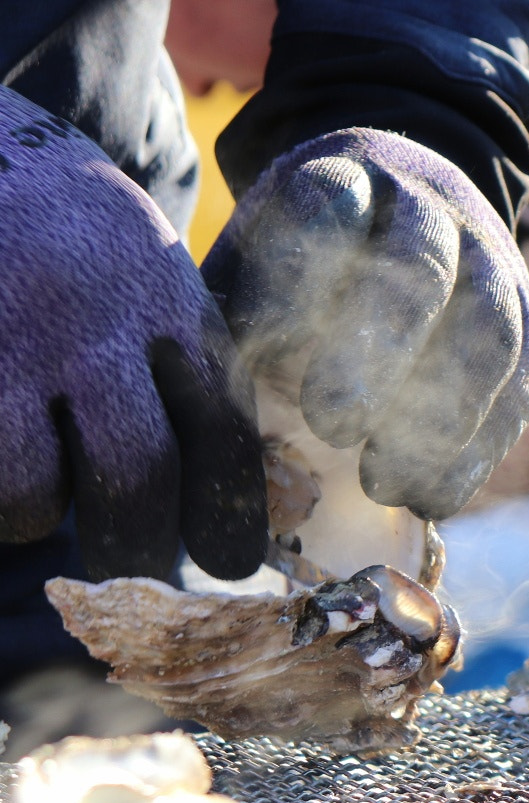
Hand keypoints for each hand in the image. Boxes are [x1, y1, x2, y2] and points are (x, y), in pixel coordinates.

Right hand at [0, 87, 265, 580]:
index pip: (221, 431)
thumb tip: (227, 504)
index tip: (229, 562)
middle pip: (135, 475)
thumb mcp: (148, 274)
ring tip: (36, 483)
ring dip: (36, 513)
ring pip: (31, 493)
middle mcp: (90, 326)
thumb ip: (185, 368)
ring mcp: (6, 343)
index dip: (228, 513)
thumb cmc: (72, 237)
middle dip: (137, 543)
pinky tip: (3, 452)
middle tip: (130, 562)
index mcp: (165, 306)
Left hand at [202, 128, 528, 520]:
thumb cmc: (302, 262)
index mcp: (348, 177)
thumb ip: (232, 316)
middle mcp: (433, 209)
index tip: (267, 360)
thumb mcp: (253, 259)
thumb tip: (205, 408)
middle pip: (423, 271)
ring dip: (441, 417)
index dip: (303, 288)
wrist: (408, 212)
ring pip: (490, 332)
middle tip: (332, 427)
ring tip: (385, 483)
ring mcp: (494, 264)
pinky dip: (479, 448)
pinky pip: (520, 386)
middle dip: (381, 353)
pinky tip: (433, 496)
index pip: (332, 213)